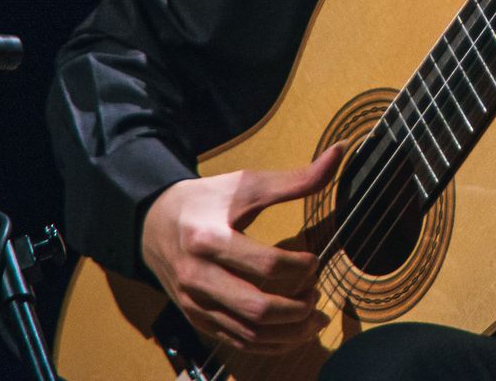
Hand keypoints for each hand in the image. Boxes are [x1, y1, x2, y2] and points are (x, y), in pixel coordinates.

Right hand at [140, 144, 344, 354]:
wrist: (155, 224)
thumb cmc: (207, 201)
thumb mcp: (247, 184)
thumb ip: (296, 179)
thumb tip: (340, 151)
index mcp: (209, 238)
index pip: (265, 264)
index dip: (300, 266)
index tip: (315, 259)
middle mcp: (198, 277)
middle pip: (257, 307)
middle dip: (297, 306)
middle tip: (317, 292)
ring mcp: (196, 304)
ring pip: (249, 333)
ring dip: (289, 332)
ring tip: (314, 317)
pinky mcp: (197, 320)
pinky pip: (238, 342)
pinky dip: (270, 343)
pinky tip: (292, 332)